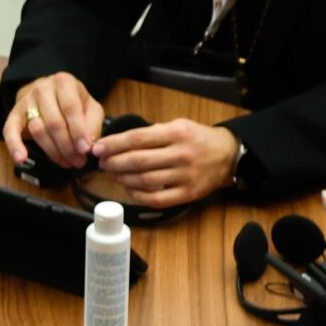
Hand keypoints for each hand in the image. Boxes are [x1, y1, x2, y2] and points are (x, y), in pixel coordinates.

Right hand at [4, 73, 105, 171]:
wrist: (46, 92)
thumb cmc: (71, 101)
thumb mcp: (89, 106)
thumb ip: (92, 123)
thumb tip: (88, 145)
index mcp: (64, 82)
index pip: (70, 108)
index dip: (78, 131)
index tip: (85, 150)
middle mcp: (43, 89)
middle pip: (54, 122)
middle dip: (67, 146)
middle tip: (77, 161)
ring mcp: (26, 101)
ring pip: (38, 130)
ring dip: (52, 151)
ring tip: (65, 162)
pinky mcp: (13, 115)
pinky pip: (10, 131)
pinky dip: (14, 146)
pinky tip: (21, 159)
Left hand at [93, 119, 239, 208]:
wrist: (228, 156)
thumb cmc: (198, 139)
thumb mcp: (179, 126)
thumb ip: (153, 133)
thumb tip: (119, 142)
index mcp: (176, 133)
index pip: (138, 138)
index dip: (114, 144)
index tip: (98, 148)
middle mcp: (180, 154)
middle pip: (138, 161)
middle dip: (114, 163)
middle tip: (103, 163)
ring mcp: (184, 176)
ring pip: (144, 181)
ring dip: (123, 179)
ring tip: (114, 175)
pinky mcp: (187, 194)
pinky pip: (156, 199)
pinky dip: (137, 195)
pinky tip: (128, 189)